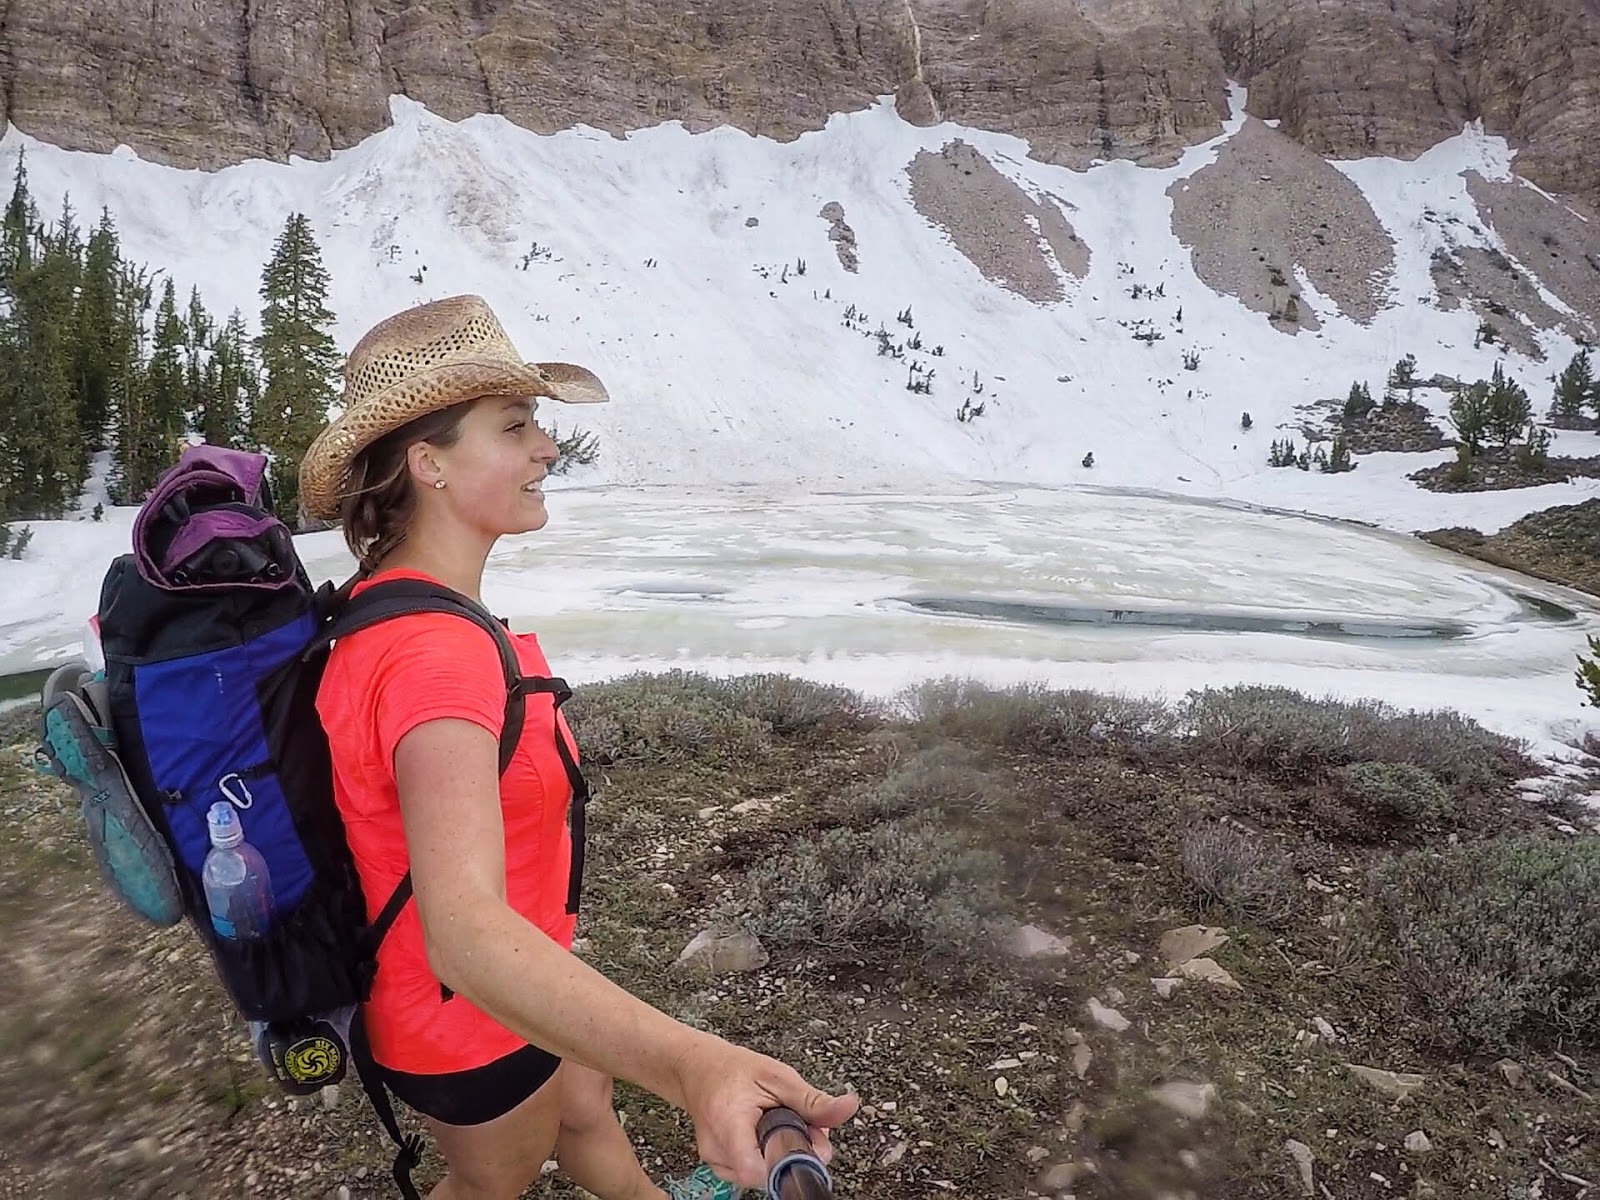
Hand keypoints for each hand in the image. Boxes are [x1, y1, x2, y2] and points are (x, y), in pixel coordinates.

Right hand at [675, 1033, 858, 1189]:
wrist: (700, 1069)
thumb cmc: (735, 1069)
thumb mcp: (779, 1076)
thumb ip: (813, 1100)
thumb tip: (847, 1108)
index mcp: (729, 1121)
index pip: (753, 1169)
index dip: (784, 1163)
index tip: (803, 1144)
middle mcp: (716, 1146)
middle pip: (762, 1174)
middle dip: (789, 1155)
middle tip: (799, 1127)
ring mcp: (713, 1158)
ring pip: (757, 1176)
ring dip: (775, 1156)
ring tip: (776, 1125)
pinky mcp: (716, 1164)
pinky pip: (747, 1172)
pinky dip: (762, 1157)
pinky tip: (763, 1135)